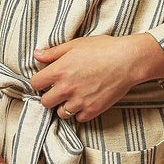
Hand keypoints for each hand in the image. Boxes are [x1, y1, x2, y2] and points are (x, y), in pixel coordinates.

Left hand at [30, 35, 144, 121]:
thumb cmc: (103, 48)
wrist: (128, 60)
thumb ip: (53, 52)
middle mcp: (66, 88)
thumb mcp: (75, 45)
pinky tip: (86, 101)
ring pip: (61, 113)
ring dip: (65, 106)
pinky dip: (80, 112)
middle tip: (59, 90)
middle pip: (45, 102)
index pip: (35, 84)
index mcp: (59, 70)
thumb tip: (36, 55)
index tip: (46, 81)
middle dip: (50, 96)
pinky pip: (78, 118)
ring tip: (74, 97)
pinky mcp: (92, 110)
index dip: (39, 82)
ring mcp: (79, 101)